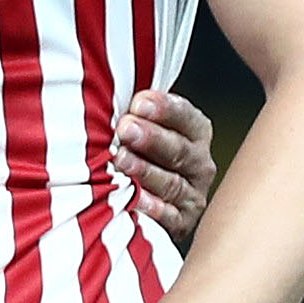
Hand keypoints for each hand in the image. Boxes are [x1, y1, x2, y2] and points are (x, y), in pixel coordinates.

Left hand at [113, 89, 216, 249]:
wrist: (140, 196)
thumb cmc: (134, 146)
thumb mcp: (139, 121)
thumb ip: (134, 108)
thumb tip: (104, 80)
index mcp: (194, 131)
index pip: (186, 116)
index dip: (164, 108)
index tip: (138, 102)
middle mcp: (199, 162)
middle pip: (179, 149)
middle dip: (151, 137)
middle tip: (125, 128)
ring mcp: (192, 194)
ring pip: (172, 182)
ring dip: (146, 170)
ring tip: (120, 160)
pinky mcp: (181, 222)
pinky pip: (170, 218)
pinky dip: (153, 209)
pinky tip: (134, 199)